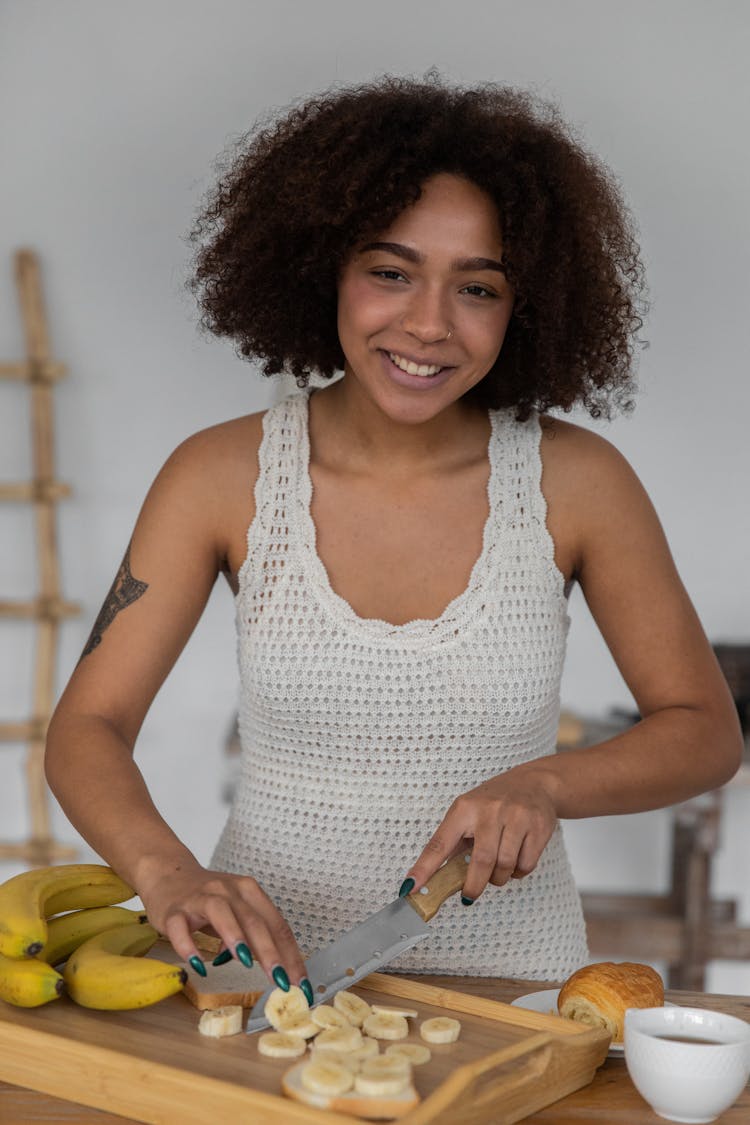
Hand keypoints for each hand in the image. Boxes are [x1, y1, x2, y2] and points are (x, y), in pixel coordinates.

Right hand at [136, 858, 309, 997]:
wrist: (169, 874)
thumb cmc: (208, 898)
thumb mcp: (236, 912)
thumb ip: (253, 936)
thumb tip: (272, 967)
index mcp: (248, 891)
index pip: (277, 924)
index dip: (291, 955)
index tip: (301, 983)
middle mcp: (228, 891)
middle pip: (254, 920)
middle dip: (270, 953)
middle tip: (282, 982)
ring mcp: (200, 899)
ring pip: (222, 914)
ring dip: (236, 937)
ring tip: (246, 962)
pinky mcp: (174, 911)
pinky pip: (181, 928)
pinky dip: (190, 947)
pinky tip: (198, 965)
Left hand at [402, 768, 558, 902]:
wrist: (535, 783)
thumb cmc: (495, 802)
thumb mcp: (469, 812)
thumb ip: (454, 843)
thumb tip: (435, 878)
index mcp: (464, 808)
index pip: (439, 843)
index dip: (424, 867)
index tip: (411, 887)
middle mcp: (490, 810)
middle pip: (481, 861)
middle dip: (474, 886)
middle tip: (469, 895)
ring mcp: (516, 817)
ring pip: (505, 866)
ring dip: (498, 878)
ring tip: (497, 871)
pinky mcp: (538, 827)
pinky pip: (526, 865)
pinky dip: (518, 872)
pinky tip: (516, 860)